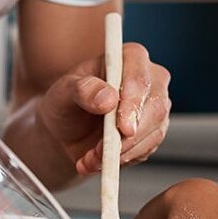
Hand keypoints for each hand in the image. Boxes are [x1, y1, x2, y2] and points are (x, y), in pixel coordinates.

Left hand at [37, 43, 170, 175]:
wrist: (66, 129)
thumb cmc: (65, 102)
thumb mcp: (62, 93)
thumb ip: (82, 90)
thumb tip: (107, 98)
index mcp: (129, 58)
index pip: (140, 77)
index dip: (134, 103)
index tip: (122, 127)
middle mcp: (149, 79)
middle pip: (155, 107)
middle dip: (128, 136)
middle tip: (101, 152)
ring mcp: (154, 106)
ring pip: (153, 133)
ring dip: (120, 152)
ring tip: (90, 158)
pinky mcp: (153, 131)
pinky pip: (146, 150)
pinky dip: (121, 160)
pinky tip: (97, 161)